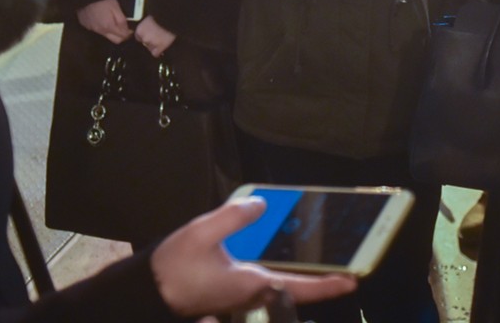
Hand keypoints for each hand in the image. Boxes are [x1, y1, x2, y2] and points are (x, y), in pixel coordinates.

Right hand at [77, 0, 132, 44]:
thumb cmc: (104, 0)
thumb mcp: (116, 8)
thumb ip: (122, 21)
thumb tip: (127, 30)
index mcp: (108, 27)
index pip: (121, 37)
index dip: (128, 34)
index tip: (131, 30)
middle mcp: (99, 31)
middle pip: (114, 40)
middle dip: (121, 36)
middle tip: (124, 28)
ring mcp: (91, 28)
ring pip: (104, 35)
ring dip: (110, 31)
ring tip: (112, 22)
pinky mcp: (85, 25)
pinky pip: (95, 29)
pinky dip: (100, 26)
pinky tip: (101, 18)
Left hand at [134, 16, 175, 57]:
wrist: (172, 17)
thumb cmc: (161, 13)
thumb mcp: (151, 16)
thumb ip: (148, 23)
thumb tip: (148, 25)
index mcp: (140, 29)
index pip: (138, 36)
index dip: (145, 35)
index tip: (149, 33)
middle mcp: (144, 38)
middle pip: (145, 42)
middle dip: (150, 40)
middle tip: (157, 35)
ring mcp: (152, 43)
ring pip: (150, 48)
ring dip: (155, 45)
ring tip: (162, 40)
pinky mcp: (160, 47)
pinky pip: (156, 53)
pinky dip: (159, 51)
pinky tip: (163, 47)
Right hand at [151, 195, 355, 317]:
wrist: (146, 293)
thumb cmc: (173, 269)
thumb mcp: (202, 234)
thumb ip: (233, 217)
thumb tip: (262, 204)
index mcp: (250, 286)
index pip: (298, 287)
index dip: (327, 285)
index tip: (353, 280)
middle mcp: (251, 295)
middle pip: (294, 288)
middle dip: (320, 277)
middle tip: (346, 261)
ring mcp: (241, 296)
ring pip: (279, 285)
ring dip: (300, 271)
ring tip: (321, 252)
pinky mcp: (231, 291)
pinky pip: (262, 281)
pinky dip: (278, 266)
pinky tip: (279, 247)